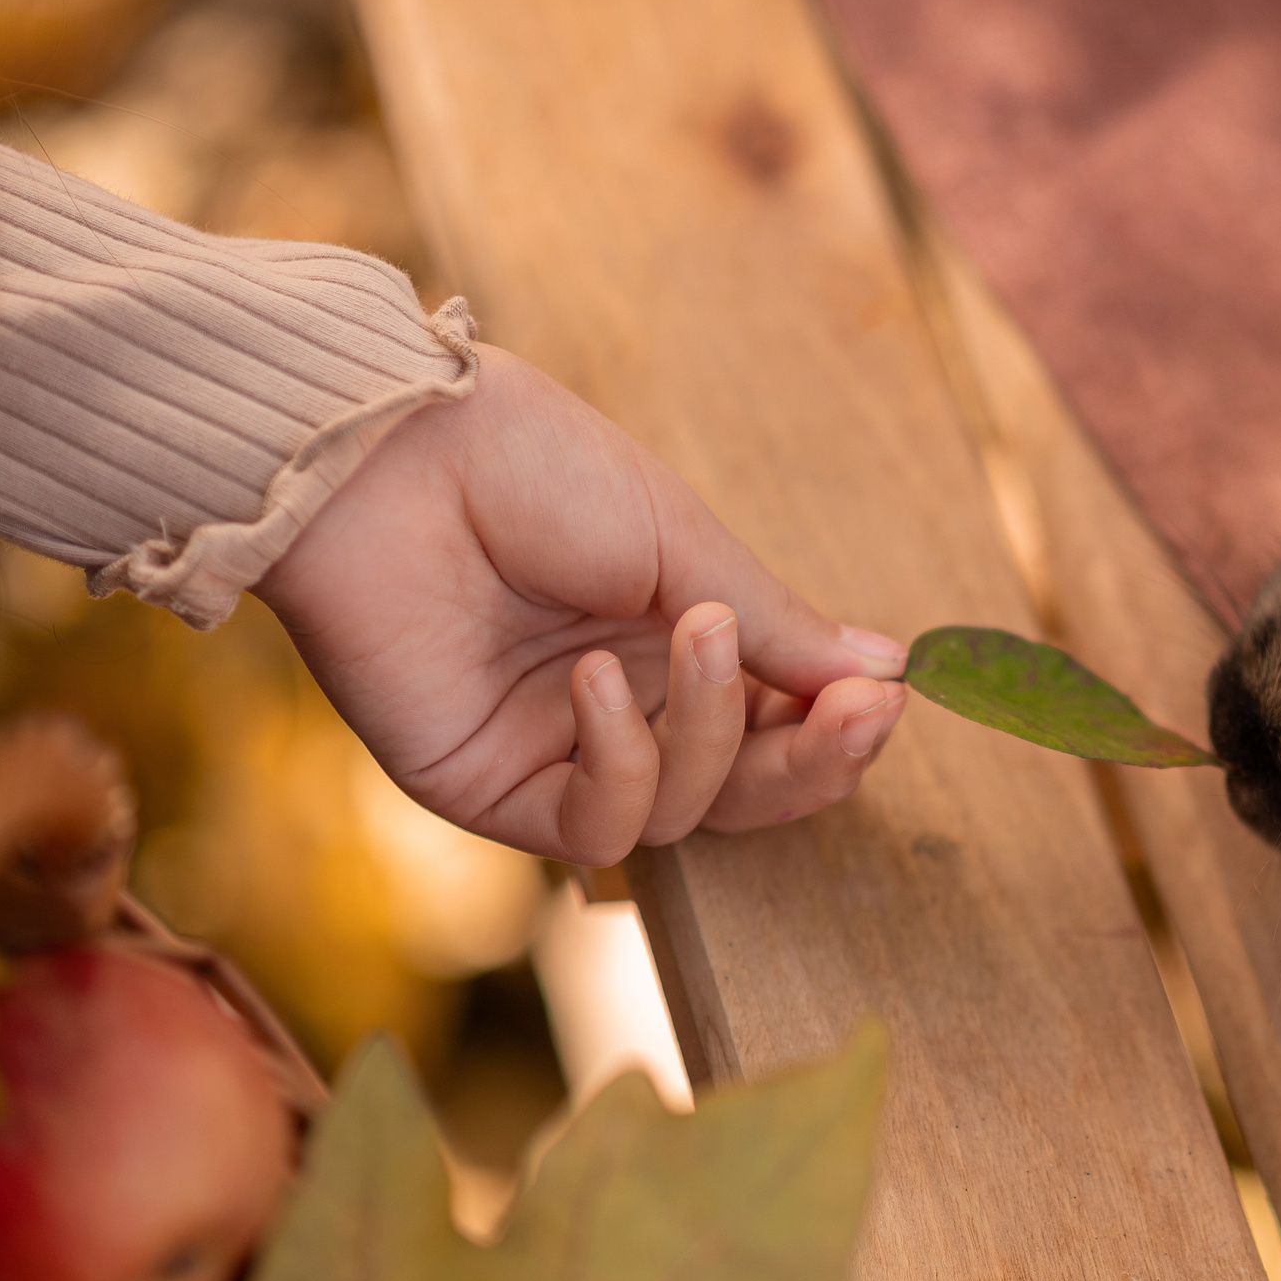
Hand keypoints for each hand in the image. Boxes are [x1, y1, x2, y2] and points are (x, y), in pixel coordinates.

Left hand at [255, 345, 908, 863]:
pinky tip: (594, 682)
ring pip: (685, 814)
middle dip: (813, 759)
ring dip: (711, 730)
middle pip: (748, 787)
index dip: (838, 725)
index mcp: (673, 641)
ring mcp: (560, 756)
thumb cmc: (529, 467)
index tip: (887, 695)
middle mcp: (626, 709)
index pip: (780, 723)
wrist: (392, 455)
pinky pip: (596, 825)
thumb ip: (775, 623)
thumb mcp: (681, 539)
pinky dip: (620, 761)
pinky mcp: (492, 790)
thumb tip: (887, 670)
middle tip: (858, 715)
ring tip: (694, 631)